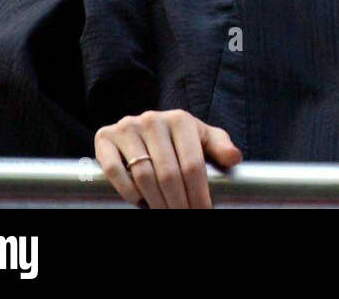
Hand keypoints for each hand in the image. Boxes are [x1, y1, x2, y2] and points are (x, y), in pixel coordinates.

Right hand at [94, 109, 241, 208]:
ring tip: (166, 214)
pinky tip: (140, 202)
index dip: (199, 193)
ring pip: (143, 175)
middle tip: (185, 217)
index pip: (192, 164)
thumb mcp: (203, 137)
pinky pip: (114, 170)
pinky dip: (127, 190)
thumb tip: (234, 158)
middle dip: (179, 203)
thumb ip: (220, 146)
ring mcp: (127, 127)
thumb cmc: (180, 138)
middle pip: (168, 173)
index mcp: (180, 120)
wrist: (144, 127)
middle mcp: (152, 120)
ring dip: (156, 202)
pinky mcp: (105, 137)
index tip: (203, 211)